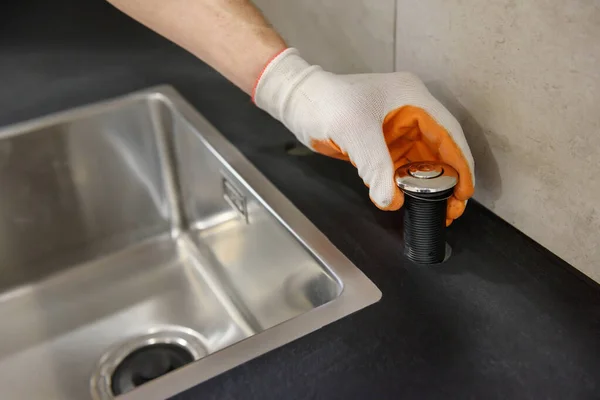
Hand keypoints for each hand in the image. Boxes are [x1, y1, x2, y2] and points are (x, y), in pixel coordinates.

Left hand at [253, 48, 474, 223]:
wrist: (298, 102)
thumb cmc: (325, 102)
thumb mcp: (355, 133)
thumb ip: (376, 168)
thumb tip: (391, 200)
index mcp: (412, 99)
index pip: (448, 133)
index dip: (460, 163)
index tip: (465, 191)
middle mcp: (409, 111)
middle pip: (440, 148)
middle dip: (448, 179)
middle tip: (453, 208)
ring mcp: (396, 126)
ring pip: (422, 159)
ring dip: (428, 184)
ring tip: (438, 209)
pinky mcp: (381, 140)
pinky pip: (402, 164)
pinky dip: (406, 181)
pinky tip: (410, 198)